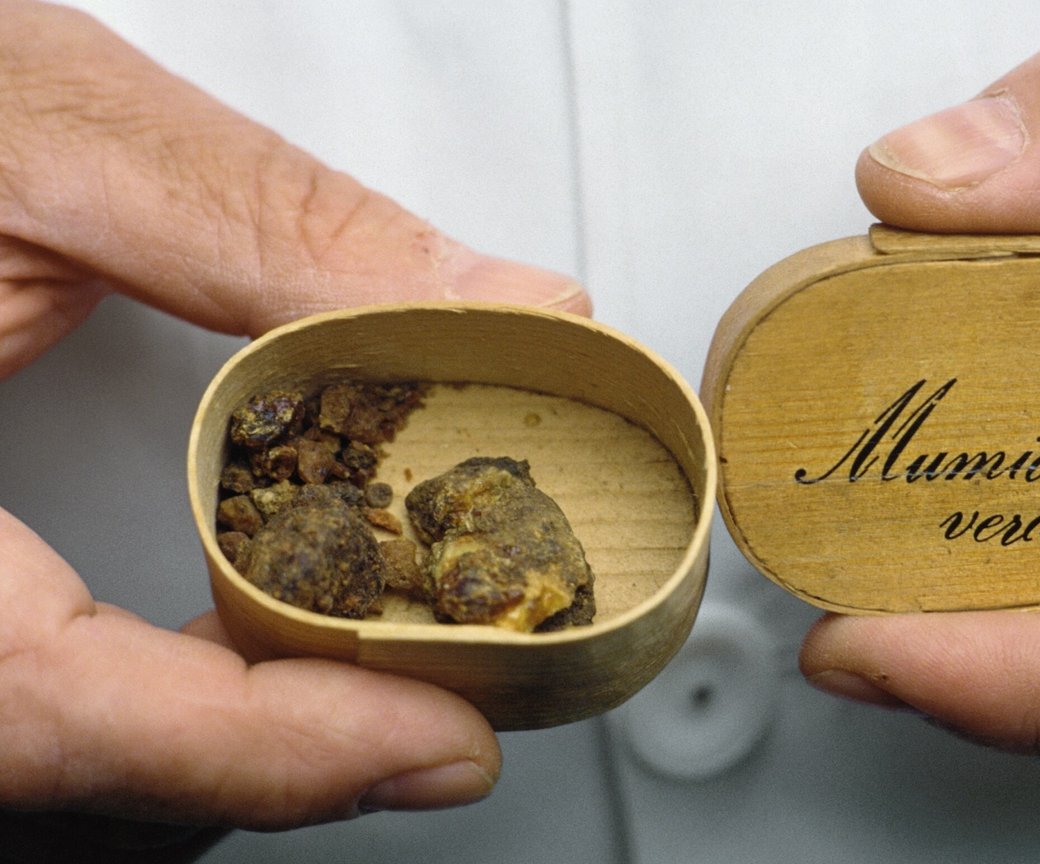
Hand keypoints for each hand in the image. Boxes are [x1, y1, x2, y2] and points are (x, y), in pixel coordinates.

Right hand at [0, 1, 587, 855]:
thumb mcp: (42, 134)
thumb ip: (280, 234)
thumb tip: (515, 311)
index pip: (46, 705)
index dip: (269, 748)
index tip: (446, 741)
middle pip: (65, 781)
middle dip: (275, 753)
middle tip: (445, 692)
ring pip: (43, 785)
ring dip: (217, 747)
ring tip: (372, 677)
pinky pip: (18, 726)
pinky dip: (145, 714)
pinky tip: (234, 653)